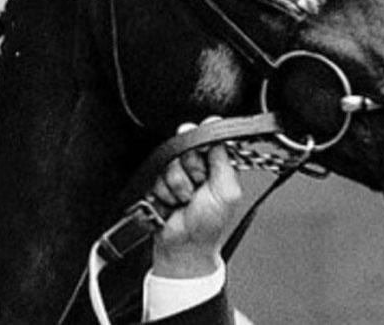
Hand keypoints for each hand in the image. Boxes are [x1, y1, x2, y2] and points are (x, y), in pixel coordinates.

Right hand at [150, 119, 242, 278]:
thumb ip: (224, 163)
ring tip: (185, 199)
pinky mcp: (158, 182)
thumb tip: (218, 139)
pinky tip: (172, 202)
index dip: (203, 140)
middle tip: (198, 186)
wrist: (184, 246)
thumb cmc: (209, 224)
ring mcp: (176, 173)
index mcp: (218, 164)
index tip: (202, 151)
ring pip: (169, 161)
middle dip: (191, 168)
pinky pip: (155, 174)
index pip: (209, 137)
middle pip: (185, 145)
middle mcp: (197, 165)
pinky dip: (163, 190)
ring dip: (177, 184)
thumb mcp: (228, 193)